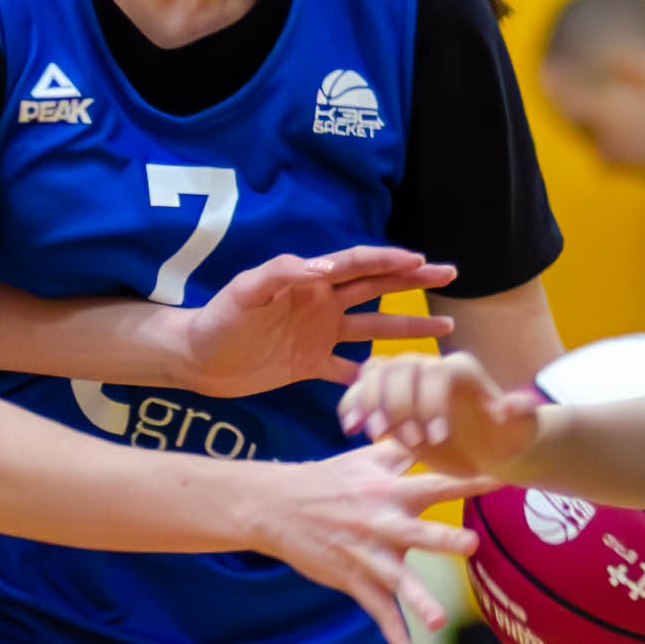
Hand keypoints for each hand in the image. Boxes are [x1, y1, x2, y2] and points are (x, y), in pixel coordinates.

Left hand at [172, 248, 456, 399]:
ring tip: (446, 327)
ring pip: (374, 329)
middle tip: (449, 274)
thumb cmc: (217, 319)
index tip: (422, 261)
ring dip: (408, 327)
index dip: (390, 261)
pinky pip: (350, 370)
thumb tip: (325, 264)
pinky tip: (401, 382)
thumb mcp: (245, 292)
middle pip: (376, 288)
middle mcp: (321, 304)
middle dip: (413, 280)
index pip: (358, 265)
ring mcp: (320, 335)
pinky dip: (374, 376)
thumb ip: (282, 273)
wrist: (195, 359)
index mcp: (309, 281)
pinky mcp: (311, 365)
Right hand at [235, 445, 484, 643]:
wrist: (276, 506)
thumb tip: (435, 427)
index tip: (501, 477)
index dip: (468, 480)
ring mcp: (368, 555)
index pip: (435, 483)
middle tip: (472, 543)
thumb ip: (403, 448)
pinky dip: (394, 640)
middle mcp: (381, 523)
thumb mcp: (363, 458)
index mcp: (388, 490)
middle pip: (417, 532)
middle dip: (443, 538)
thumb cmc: (327, 479)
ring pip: (397, 581)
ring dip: (418, 601)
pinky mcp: (355, 581)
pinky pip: (378, 614)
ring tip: (438, 621)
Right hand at [345, 351, 542, 482]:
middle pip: (402, 368)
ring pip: (376, 373)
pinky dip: (353, 404)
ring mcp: (407, 380)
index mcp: (461, 369)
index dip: (432, 402)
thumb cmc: (509, 438)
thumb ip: (520, 413)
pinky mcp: (388, 397)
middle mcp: (431, 367)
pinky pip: (362, 388)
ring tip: (374, 435)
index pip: (437, 372)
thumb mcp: (521, 429)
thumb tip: (518, 403)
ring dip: (370, 402)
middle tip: (410, 442)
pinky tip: (351, 428)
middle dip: (400, 405)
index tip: (438, 437)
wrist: (491, 448)